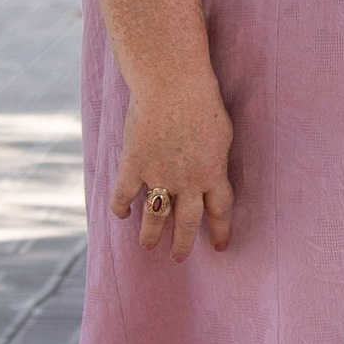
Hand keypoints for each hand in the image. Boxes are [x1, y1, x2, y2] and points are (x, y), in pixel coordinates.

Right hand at [114, 76, 234, 259]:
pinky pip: (124, 195)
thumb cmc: (203, 102)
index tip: (220, 247)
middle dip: (183, 243)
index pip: (220, 211)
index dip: (220, 230)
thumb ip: (216, 159)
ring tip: (148, 246)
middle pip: (187, 222)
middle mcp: (189, 182)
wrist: (173, 86)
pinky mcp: (134, 166)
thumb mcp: (223, 134)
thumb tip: (213, 174)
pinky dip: (121, 207)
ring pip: (155, 216)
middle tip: (178, 257)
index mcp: (214, 173)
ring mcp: (160, 176)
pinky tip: (121, 215)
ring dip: (151, 234)